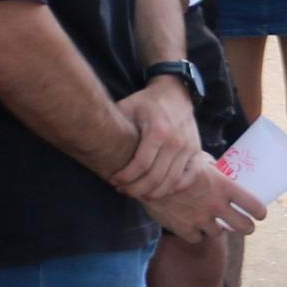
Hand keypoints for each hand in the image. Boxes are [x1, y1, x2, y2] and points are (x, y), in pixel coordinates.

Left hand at [109, 81, 198, 201]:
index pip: (140, 166)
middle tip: (123, 190)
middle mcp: (175, 142)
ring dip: (153, 192)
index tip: (113, 181)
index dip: (125, 178)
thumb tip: (90, 141)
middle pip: (155, 178)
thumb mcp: (127, 108)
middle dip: (136, 189)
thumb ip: (113, 126)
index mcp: (157, 132)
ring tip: (139, 193)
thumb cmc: (146, 102)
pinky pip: (189, 177)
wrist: (176, 93)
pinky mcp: (196, 151)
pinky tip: (162, 189)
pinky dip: (176, 187)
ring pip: (172, 182)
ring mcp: (188, 148)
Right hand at [142, 155, 265, 246]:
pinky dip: (195, 234)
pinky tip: (192, 226)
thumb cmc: (175, 164)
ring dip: (216, 229)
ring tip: (210, 221)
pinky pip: (196, 238)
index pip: (254, 205)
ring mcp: (200, 220)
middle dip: (246, 227)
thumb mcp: (199, 159)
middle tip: (244, 225)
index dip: (260, 212)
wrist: (148, 177)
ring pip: (218, 233)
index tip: (259, 214)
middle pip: (244, 227)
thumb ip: (213, 166)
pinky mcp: (184, 229)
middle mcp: (217, 206)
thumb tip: (219, 167)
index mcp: (225, 187)